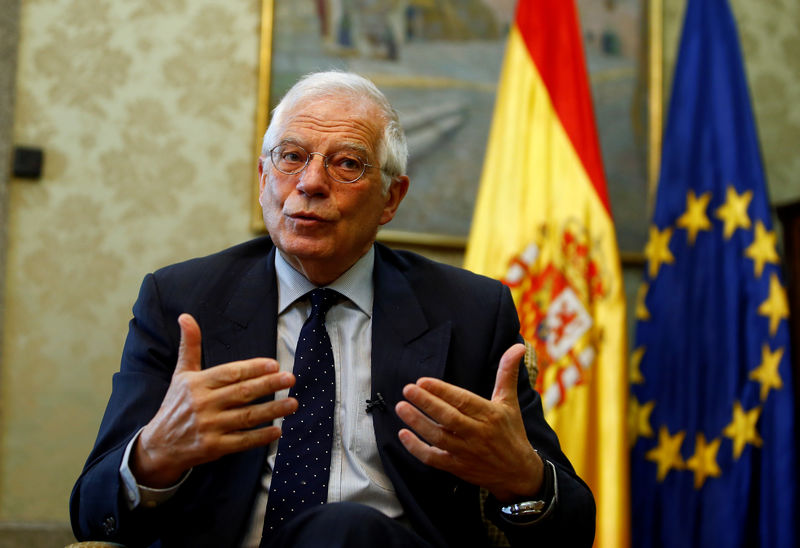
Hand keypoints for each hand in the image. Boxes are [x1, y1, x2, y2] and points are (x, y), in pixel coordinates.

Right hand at [132, 313, 297, 486]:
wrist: (159, 445)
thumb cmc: (176, 405)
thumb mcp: (181, 374)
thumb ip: (190, 346)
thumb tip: (186, 316)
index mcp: (197, 384)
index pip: (230, 373)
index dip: (253, 368)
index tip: (274, 364)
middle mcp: (203, 404)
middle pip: (242, 392)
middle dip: (268, 385)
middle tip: (291, 379)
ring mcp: (209, 427)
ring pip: (246, 417)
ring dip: (272, 410)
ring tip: (293, 403)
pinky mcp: (214, 447)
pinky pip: (242, 441)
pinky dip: (261, 437)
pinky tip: (278, 430)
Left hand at [395, 343, 542, 501]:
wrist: (518, 473)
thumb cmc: (511, 432)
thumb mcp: (509, 402)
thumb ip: (507, 373)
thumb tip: (518, 346)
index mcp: (490, 415)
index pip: (463, 401)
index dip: (442, 391)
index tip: (423, 381)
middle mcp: (478, 434)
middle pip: (448, 418)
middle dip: (426, 403)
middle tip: (407, 389)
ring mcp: (467, 452)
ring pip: (438, 438)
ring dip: (418, 423)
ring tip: (401, 407)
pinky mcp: (457, 467)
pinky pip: (433, 459)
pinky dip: (417, 449)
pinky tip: (403, 434)